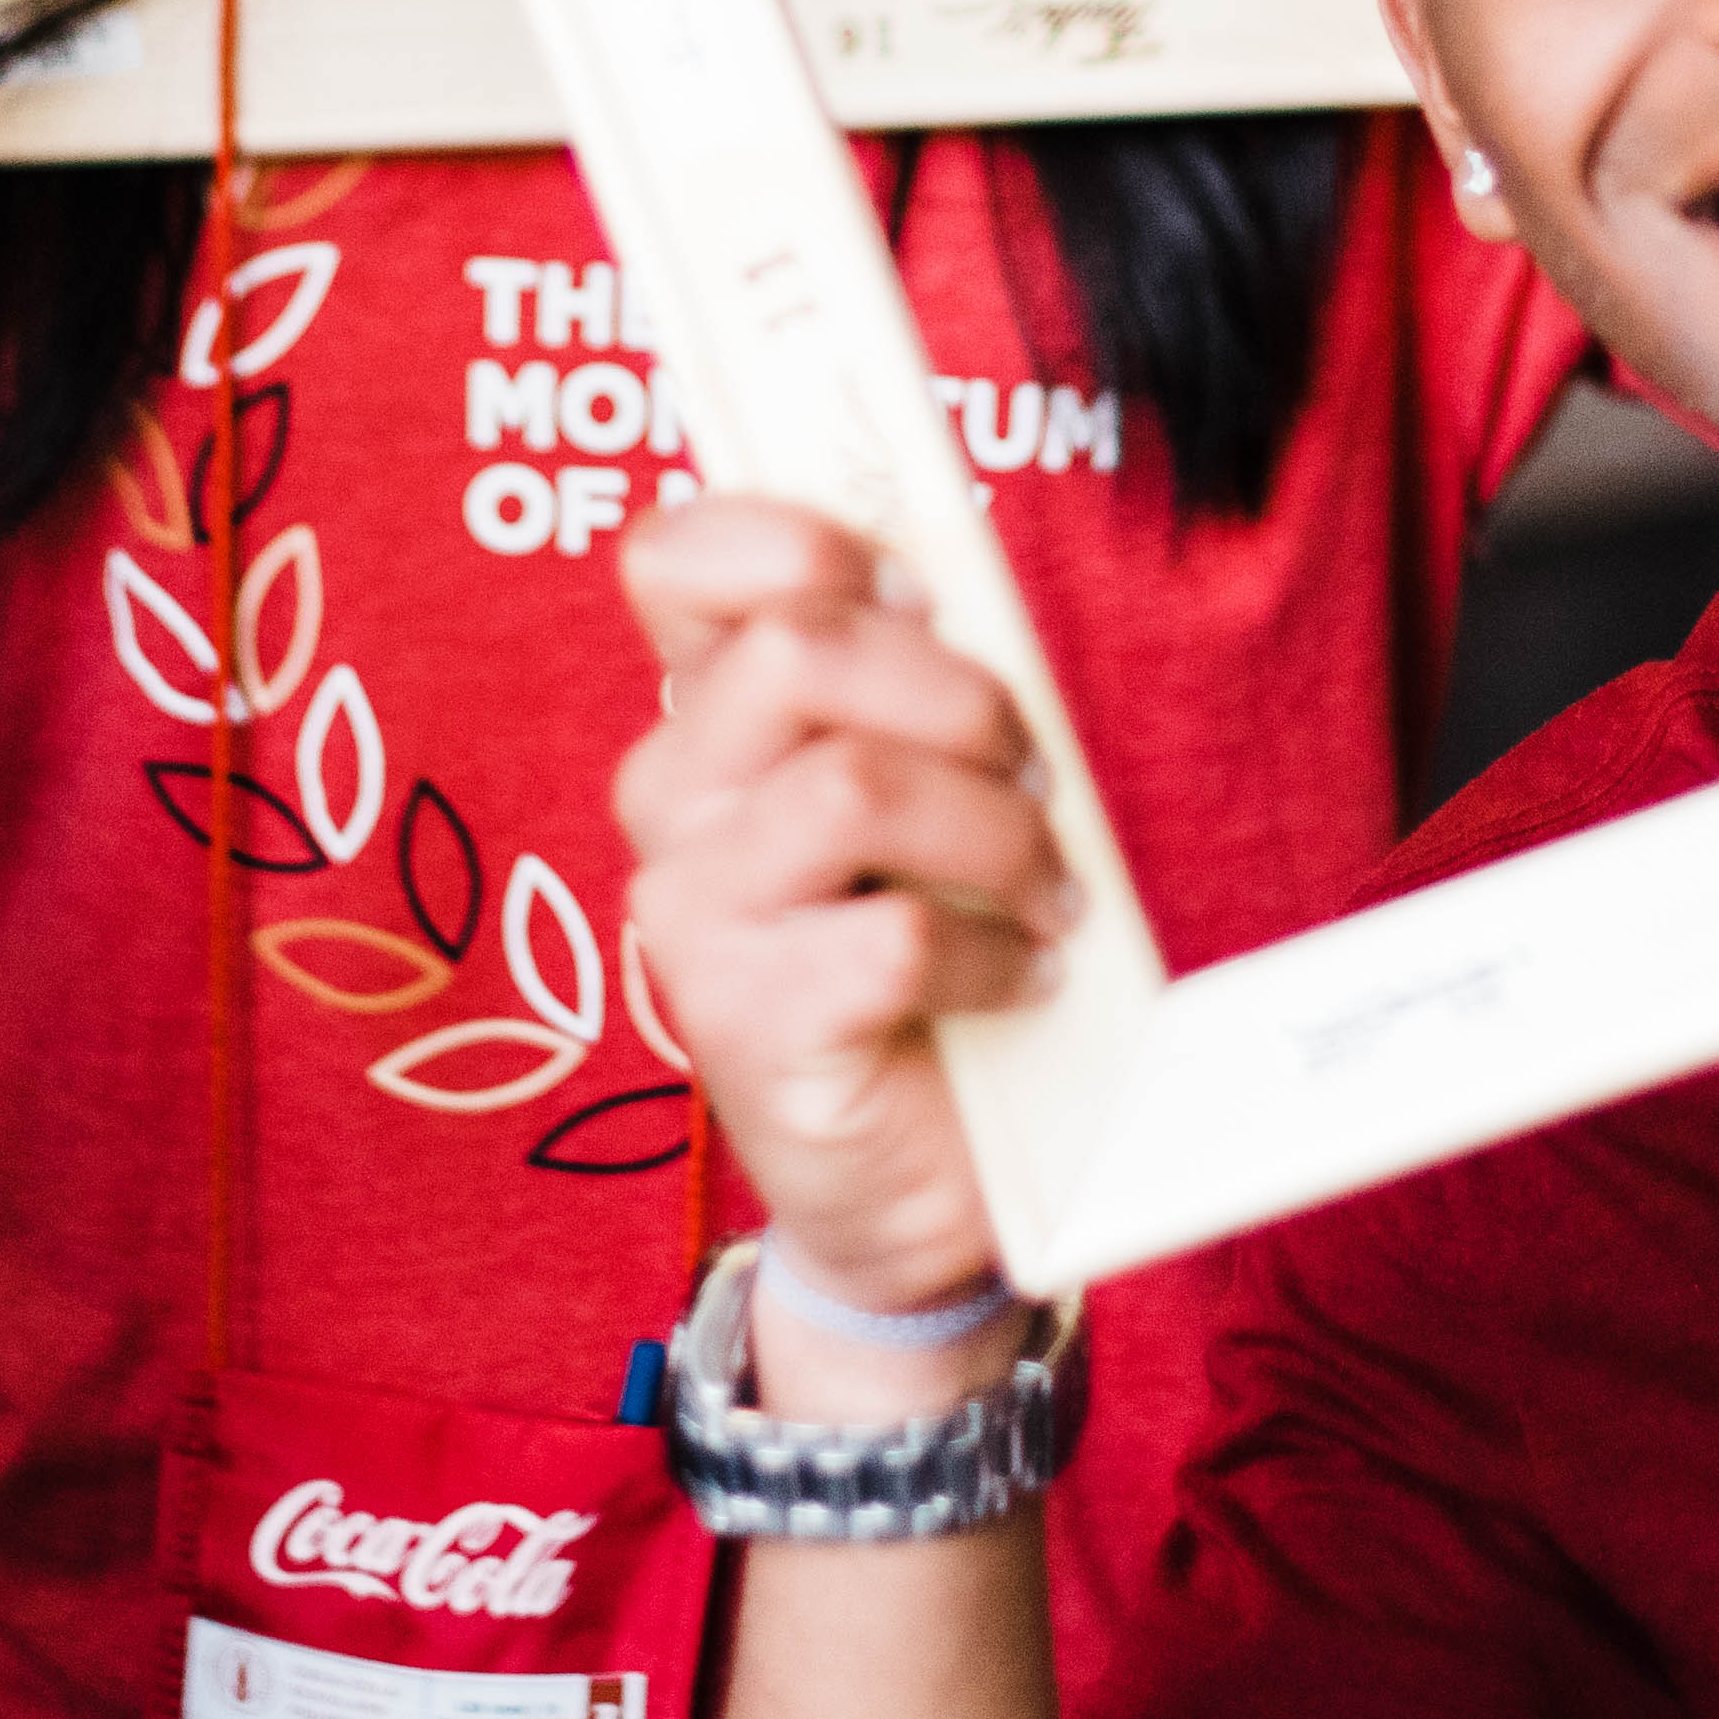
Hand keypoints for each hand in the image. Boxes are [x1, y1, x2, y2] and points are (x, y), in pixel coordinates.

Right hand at [611, 491, 1069, 1336]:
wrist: (916, 1179)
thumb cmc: (931, 958)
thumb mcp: (929, 792)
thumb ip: (914, 686)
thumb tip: (957, 583)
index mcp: (708, 719)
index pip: (675, 560)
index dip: (798, 539)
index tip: (918, 589)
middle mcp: (673, 803)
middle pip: (795, 650)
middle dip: (955, 692)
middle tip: (1027, 768)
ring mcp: (693, 915)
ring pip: (850, 785)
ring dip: (992, 829)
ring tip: (1045, 888)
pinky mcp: (743, 1022)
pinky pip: (894, 935)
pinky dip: (995, 951)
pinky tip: (1022, 978)